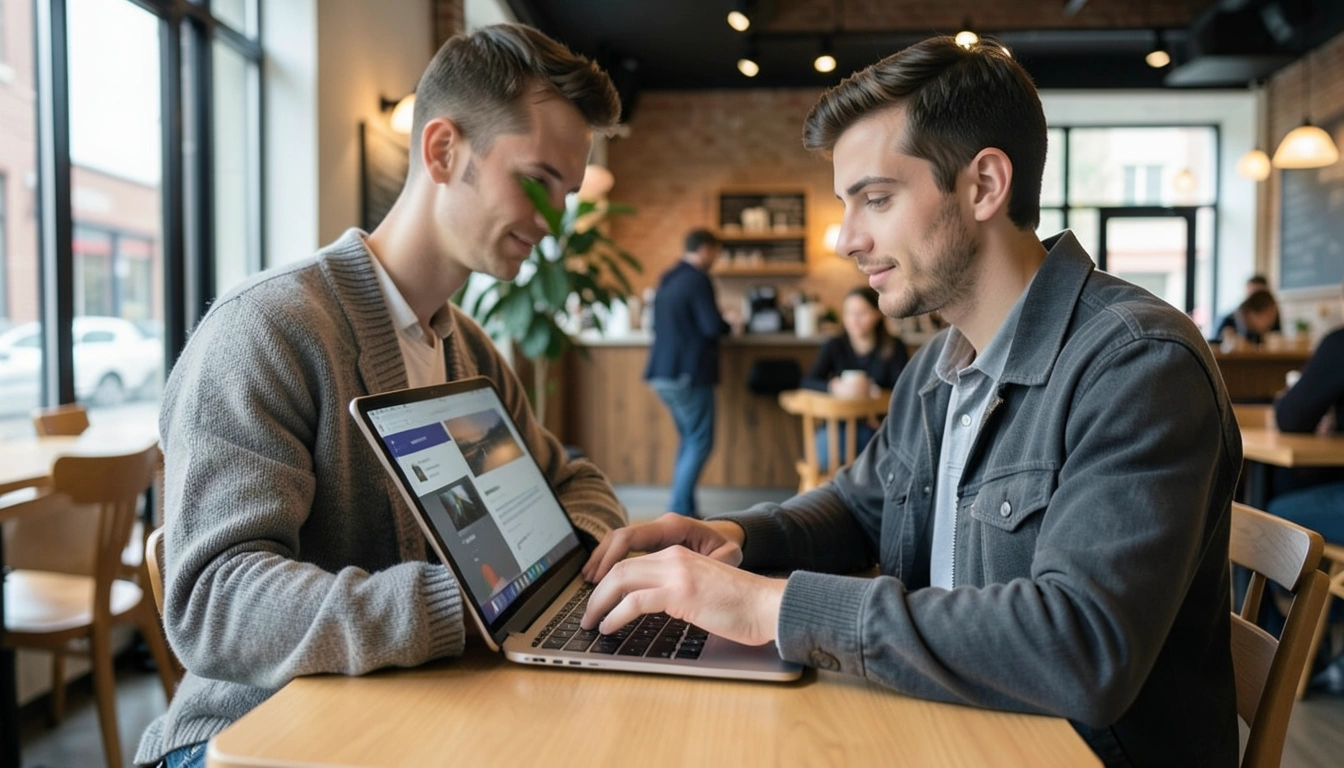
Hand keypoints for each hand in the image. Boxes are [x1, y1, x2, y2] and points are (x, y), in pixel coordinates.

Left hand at [580, 546, 785, 645]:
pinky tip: (609, 627)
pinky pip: (634, 602)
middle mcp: (673, 557)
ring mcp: (676, 573)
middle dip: (596, 592)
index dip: (607, 580)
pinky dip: (615, 615)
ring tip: (591, 622)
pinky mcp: (680, 593)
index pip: (631, 561)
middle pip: (619, 568)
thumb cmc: (741, 605)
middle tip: (586, 613)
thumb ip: (677, 589)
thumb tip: (650, 606)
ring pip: (621, 580)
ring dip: (599, 603)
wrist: (767, 605)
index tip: (596, 599)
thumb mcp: (702, 588)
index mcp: (678, 554)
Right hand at [582, 513, 743, 582]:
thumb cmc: (728, 547)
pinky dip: (611, 563)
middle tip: (589, 588)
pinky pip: (625, 550)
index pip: (631, 536)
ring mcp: (654, 535)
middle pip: (618, 539)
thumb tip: (702, 570)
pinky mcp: (652, 545)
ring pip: (617, 543)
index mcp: (673, 526)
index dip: (611, 557)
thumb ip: (716, 561)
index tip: (600, 579)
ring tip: (589, 584)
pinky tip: (602, 580)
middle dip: (600, 562)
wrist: (730, 538)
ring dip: (601, 562)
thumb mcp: (729, 554)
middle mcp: (659, 527)